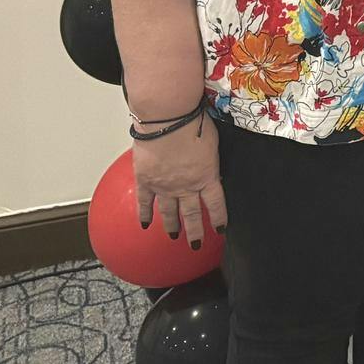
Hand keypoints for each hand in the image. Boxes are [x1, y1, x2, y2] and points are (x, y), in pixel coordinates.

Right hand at [131, 116, 224, 248]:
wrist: (167, 119)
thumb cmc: (192, 122)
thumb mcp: (212, 141)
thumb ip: (209, 157)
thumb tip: (209, 162)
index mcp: (207, 176)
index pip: (215, 204)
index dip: (218, 218)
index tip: (220, 230)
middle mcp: (186, 186)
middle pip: (192, 214)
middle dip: (195, 231)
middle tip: (196, 244)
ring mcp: (165, 186)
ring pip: (169, 212)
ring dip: (172, 225)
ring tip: (174, 236)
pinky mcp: (146, 180)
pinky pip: (144, 202)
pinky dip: (144, 214)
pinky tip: (145, 224)